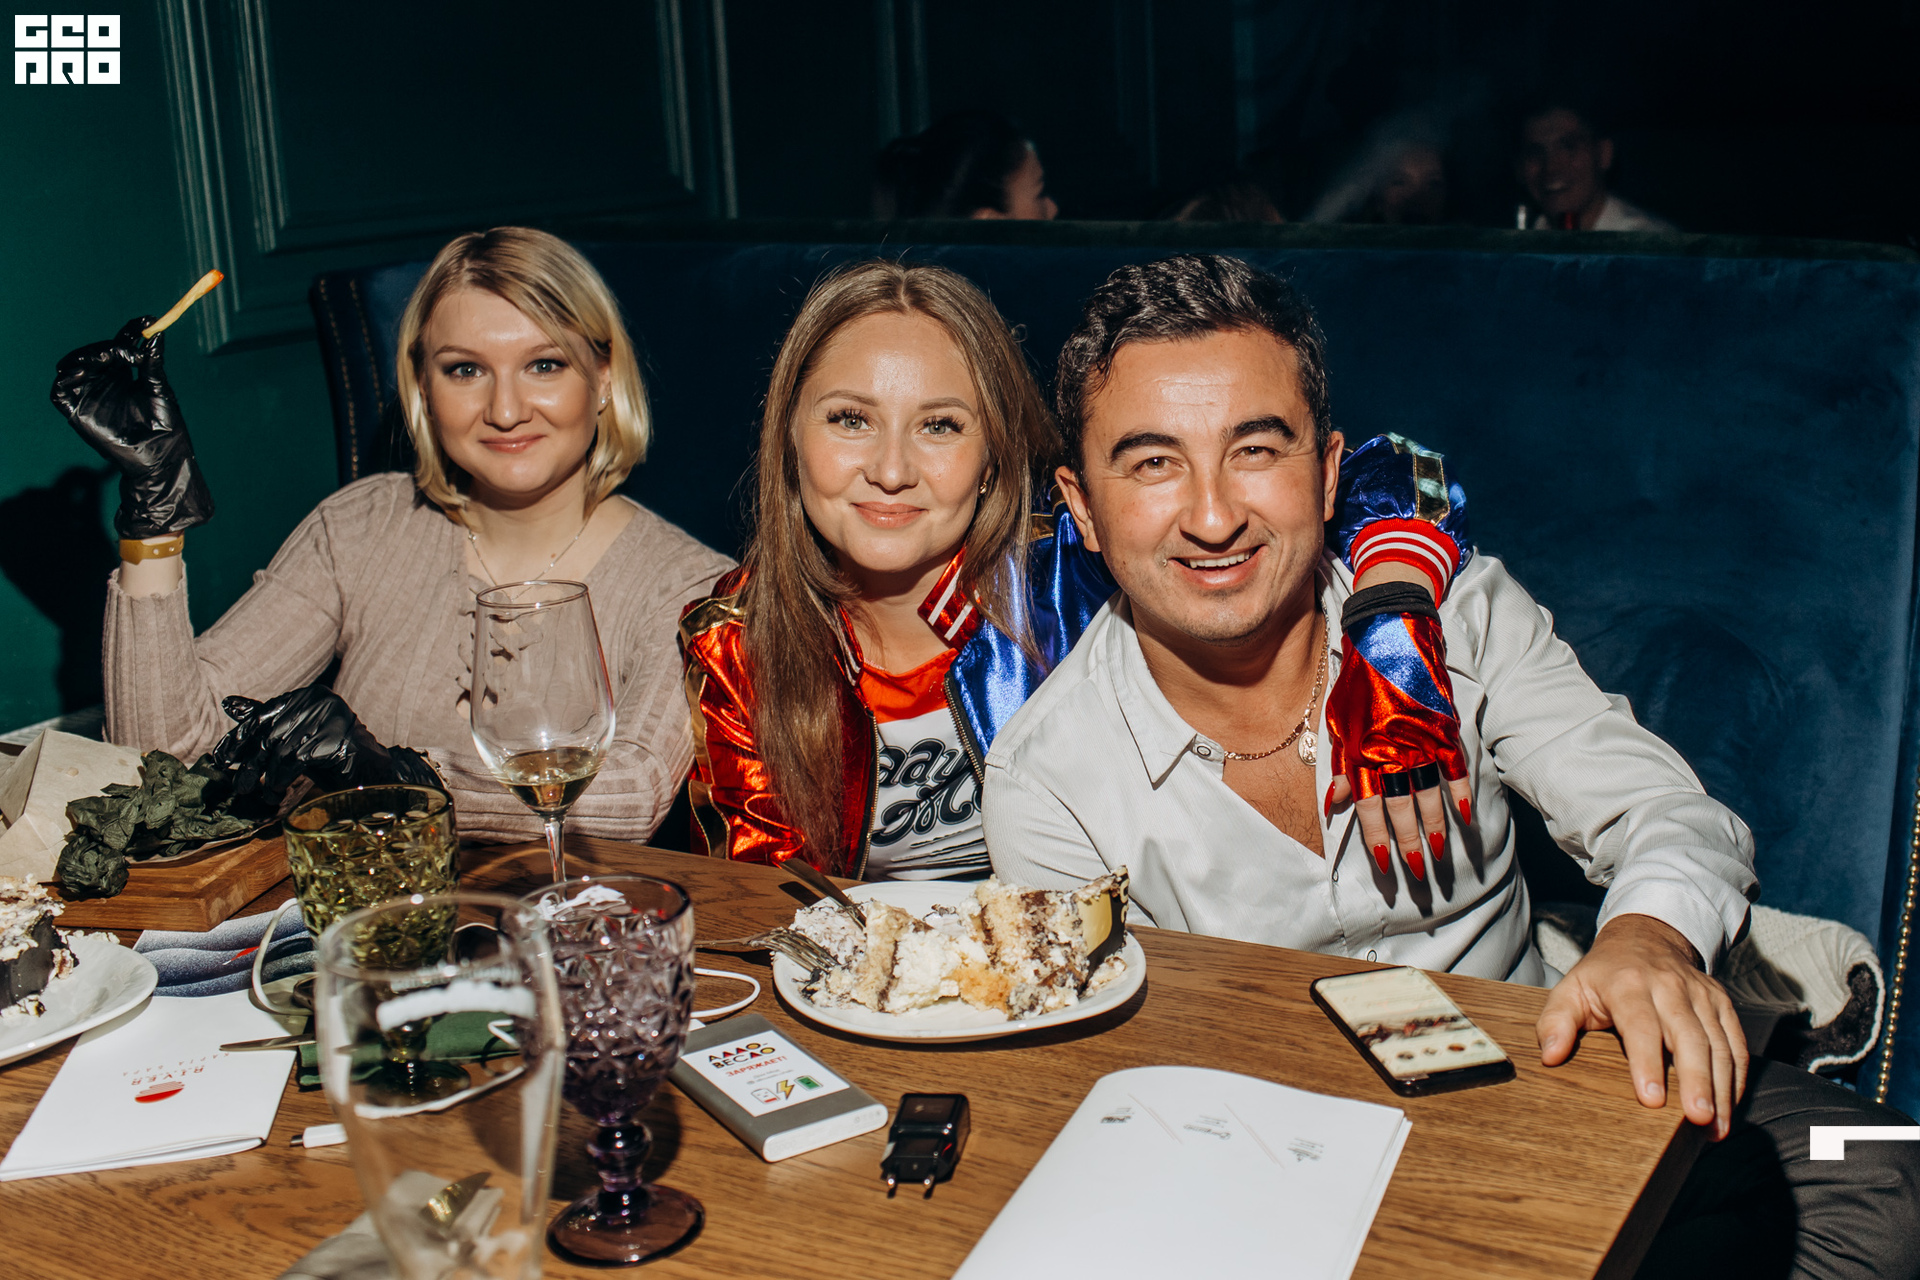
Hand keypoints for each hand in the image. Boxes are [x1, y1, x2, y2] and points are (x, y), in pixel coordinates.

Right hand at [49, 316, 213, 538]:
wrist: (162, 457)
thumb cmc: (166, 426)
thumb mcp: (160, 388)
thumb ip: (152, 362)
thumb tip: (156, 332)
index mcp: (125, 376)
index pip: (119, 346)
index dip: (128, 331)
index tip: (144, 319)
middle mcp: (105, 383)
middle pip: (95, 352)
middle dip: (109, 345)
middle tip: (128, 347)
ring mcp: (90, 396)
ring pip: (74, 366)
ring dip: (88, 356)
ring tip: (111, 356)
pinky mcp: (78, 412)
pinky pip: (60, 391)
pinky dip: (68, 377)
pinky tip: (88, 371)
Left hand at [212, 684, 439, 801]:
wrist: (372, 774)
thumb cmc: (331, 756)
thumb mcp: (295, 736)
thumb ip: (266, 720)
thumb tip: (228, 703)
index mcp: (308, 695)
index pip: (263, 714)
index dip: (238, 738)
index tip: (221, 760)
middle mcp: (319, 701)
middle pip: (270, 734)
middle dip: (251, 764)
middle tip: (239, 787)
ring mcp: (330, 719)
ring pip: (281, 749)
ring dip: (267, 777)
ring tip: (264, 794)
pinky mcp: (335, 739)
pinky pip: (296, 760)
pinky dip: (283, 779)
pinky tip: (280, 792)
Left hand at [1323, 602, 1470, 879]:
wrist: (1391, 632)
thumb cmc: (1359, 676)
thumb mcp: (1338, 719)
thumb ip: (1340, 763)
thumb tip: (1334, 804)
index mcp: (1362, 750)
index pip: (1368, 807)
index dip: (1376, 839)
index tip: (1383, 867)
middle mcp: (1391, 751)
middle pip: (1401, 810)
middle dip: (1408, 847)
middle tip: (1416, 875)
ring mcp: (1421, 740)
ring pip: (1430, 797)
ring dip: (1434, 830)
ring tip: (1438, 857)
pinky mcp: (1444, 726)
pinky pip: (1456, 769)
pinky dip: (1460, 795)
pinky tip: (1464, 820)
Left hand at [1537, 913, 1747, 1137]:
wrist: (1645, 940)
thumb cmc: (1603, 976)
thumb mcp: (1570, 990)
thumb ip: (1555, 1022)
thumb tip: (1551, 1057)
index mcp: (1629, 985)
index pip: (1641, 1026)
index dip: (1647, 1063)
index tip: (1651, 1100)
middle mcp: (1670, 988)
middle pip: (1689, 1037)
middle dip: (1696, 1080)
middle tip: (1698, 1119)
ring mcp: (1701, 995)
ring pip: (1719, 1043)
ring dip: (1721, 1088)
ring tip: (1716, 1128)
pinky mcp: (1722, 1003)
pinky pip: (1736, 1043)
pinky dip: (1736, 1077)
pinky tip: (1729, 1107)